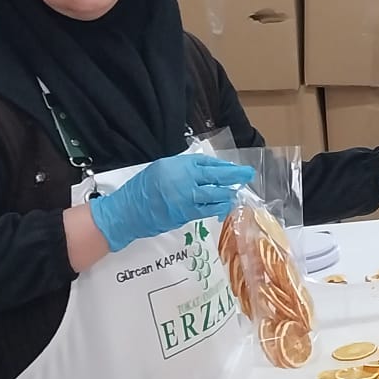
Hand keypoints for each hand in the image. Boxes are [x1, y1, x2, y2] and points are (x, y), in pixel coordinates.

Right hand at [88, 155, 254, 252]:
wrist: (128, 211)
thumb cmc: (143, 187)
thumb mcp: (163, 167)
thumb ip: (185, 167)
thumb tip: (207, 168)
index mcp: (179, 166)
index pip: (208, 163)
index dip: (225, 166)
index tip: (236, 167)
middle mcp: (185, 181)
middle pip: (216, 177)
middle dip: (235, 176)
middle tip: (249, 175)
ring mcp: (187, 199)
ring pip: (215, 195)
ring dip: (229, 193)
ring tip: (237, 191)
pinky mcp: (186, 215)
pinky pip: (208, 210)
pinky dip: (219, 207)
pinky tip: (225, 205)